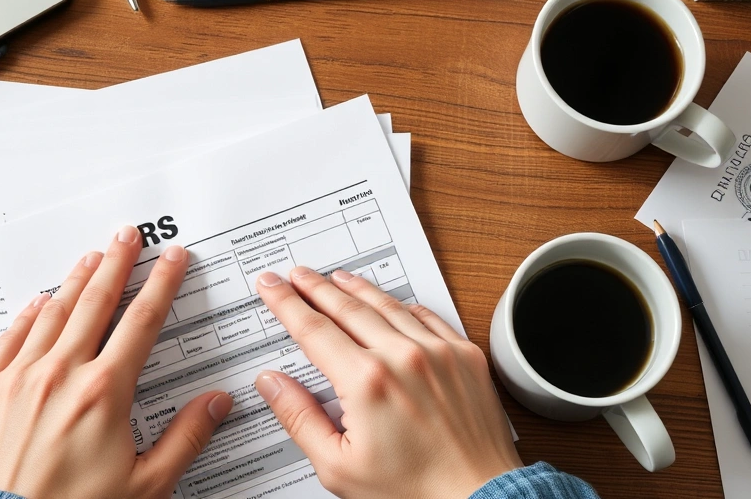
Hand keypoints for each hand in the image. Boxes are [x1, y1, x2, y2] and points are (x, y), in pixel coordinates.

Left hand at [0, 226, 232, 498]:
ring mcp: (20, 378)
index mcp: (104, 392)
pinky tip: (38, 301)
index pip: (141, 322)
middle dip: (117, 263)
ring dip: (76, 280)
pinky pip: (10, 338)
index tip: (172, 259)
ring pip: (53, 313)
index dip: (161, 284)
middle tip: (128, 234)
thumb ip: (185, 437)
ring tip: (91, 256)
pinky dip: (27, 315)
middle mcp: (60, 374)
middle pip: (96, 302)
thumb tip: (218, 403)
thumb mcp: (146, 484)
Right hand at [254, 267, 521, 498]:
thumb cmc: (413, 492)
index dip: (286, 303)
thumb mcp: (338, 466)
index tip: (270, 285)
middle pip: (347, 307)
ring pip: (387, 305)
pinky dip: (403, 304)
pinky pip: (427, 316)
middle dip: (315, 287)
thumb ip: (300, 418)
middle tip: (296, 274)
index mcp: (366, 382)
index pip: (313, 329)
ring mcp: (438, 352)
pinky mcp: (465, 356)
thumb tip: (271, 382)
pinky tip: (391, 301)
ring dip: (356, 288)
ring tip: (336, 278)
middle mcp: (403, 356)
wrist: (480, 498)